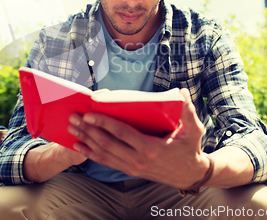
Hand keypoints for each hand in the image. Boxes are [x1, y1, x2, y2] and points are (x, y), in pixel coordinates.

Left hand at [67, 88, 210, 188]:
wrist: (189, 175)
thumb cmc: (190, 149)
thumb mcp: (194, 130)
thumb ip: (188, 111)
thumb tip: (181, 92)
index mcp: (150, 147)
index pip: (122, 133)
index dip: (104, 123)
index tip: (89, 114)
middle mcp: (138, 159)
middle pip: (107, 143)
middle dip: (88, 130)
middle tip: (74, 118)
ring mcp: (132, 167)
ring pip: (103, 154)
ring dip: (86, 141)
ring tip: (72, 129)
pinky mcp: (129, 170)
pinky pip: (106, 162)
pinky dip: (91, 154)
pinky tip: (79, 147)